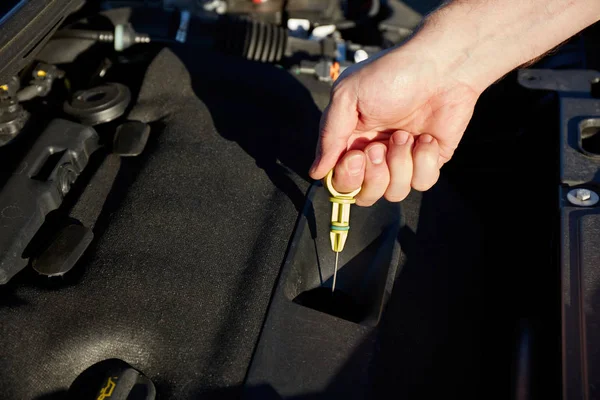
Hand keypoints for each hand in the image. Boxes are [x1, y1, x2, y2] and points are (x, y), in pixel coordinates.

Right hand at [309, 45, 479, 205]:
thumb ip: (329, 135)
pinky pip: (422, 183)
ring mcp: (402, 160)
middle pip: (365, 195)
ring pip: (394, 193)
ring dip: (399, 164)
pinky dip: (424, 161)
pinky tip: (426, 139)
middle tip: (379, 148)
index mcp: (351, 140)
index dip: (346, 177)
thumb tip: (316, 172)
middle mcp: (375, 154)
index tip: (357, 156)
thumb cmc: (392, 73)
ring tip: (406, 135)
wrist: (442, 65)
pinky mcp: (429, 161)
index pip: (339, 181)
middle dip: (373, 176)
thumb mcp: (348, 96)